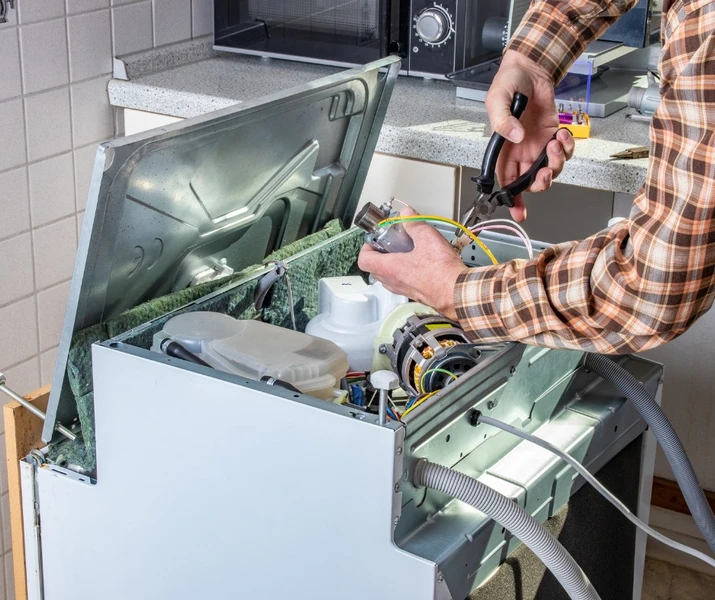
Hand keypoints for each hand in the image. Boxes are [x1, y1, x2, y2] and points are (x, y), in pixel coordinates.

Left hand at [357, 208, 468, 319]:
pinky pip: (401, 282)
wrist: (456, 292)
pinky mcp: (414, 293)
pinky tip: (419, 261)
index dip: (366, 247)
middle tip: (390, 242)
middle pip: (374, 268)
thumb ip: (413, 223)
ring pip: (388, 276)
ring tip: (405, 251)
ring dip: (392, 263)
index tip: (375, 239)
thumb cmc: (441, 272)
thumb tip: (407, 214)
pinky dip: (404, 271)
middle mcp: (392, 281)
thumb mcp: (427, 238)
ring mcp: (402, 289)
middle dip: (380, 253)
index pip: (364, 260)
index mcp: (389, 268)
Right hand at [485, 50, 574, 220]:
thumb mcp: (496, 100)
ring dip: (556, 162)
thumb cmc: (509, 83)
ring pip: (551, 170)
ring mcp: (539, 145)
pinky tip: (562, 133)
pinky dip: (567, 147)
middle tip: (545, 171)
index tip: (519, 212)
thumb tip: (516, 138)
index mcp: (503, 150)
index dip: (512, 199)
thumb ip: (502, 121)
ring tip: (554, 142)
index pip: (506, 181)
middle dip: (541, 182)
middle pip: (531, 182)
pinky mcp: (554, 136)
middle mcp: (521, 152)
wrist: (531, 69)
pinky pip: (565, 152)